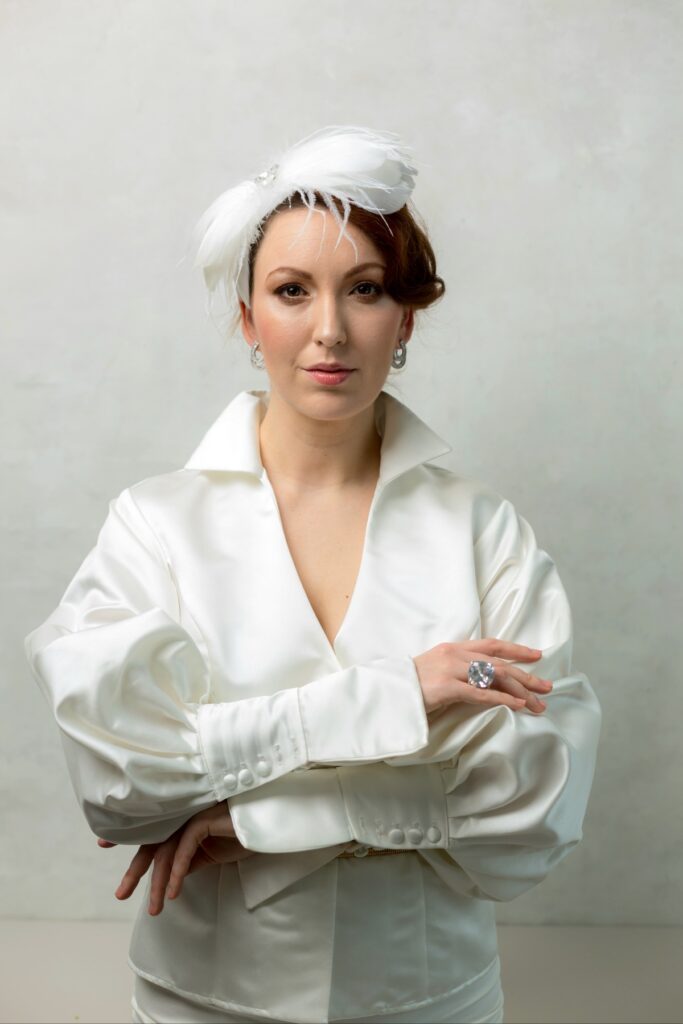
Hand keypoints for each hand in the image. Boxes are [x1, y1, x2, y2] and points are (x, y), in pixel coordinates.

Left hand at [97, 803, 255, 914]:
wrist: (265, 822)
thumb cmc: (239, 833)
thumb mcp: (209, 852)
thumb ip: (189, 858)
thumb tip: (171, 875)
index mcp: (181, 820)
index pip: (150, 832)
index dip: (125, 836)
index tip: (102, 844)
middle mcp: (182, 816)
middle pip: (151, 844)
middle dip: (135, 870)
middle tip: (121, 895)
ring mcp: (192, 815)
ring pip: (166, 852)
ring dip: (160, 883)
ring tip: (157, 909)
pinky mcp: (203, 820)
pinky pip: (183, 849)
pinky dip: (177, 872)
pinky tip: (174, 892)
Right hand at [412, 639, 552, 714]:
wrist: (387, 690)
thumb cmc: (410, 684)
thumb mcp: (436, 669)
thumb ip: (458, 670)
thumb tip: (482, 680)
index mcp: (454, 648)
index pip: (492, 645)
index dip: (516, 649)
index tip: (537, 655)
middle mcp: (456, 654)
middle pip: (500, 663)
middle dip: (527, 676)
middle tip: (547, 688)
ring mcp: (451, 669)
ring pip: (495, 677)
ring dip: (520, 692)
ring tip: (537, 704)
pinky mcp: (447, 687)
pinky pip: (481, 693)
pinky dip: (502, 699)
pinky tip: (517, 706)